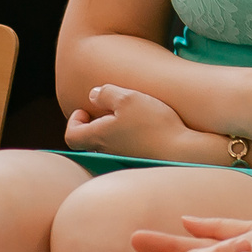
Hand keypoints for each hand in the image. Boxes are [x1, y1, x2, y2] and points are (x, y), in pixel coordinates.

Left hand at [66, 84, 205, 162]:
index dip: (74, 121)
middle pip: (89, 140)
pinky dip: (129, 134)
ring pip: (109, 142)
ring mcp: (124, 155)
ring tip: (129, 113)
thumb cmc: (153, 124)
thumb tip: (92, 95)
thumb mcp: (128, 99)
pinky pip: (127, 145)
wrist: (180, 150)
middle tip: (107, 109)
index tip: (87, 109)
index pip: (72, 135)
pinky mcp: (141, 157)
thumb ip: (106, 94)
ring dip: (113, 128)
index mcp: (99, 136)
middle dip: (93, 123)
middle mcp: (108, 150)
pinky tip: (146, 124)